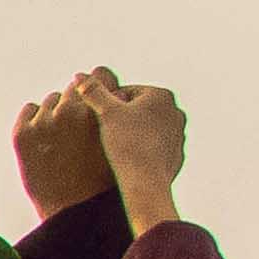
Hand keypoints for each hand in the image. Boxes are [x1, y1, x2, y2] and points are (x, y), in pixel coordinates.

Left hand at [10, 74, 111, 218]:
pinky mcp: (21, 133)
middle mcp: (70, 110)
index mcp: (100, 111)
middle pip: (74, 87)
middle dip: (78, 102)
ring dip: (58, 113)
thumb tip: (113, 91)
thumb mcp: (122, 143)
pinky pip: (30, 111)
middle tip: (80, 125)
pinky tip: (48, 138)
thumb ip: (118, 114)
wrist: (75, 212)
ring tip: (65, 137)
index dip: (101, 88)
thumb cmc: (106, 179)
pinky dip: (37, 121)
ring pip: (52, 100)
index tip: (99, 99)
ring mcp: (43, 122)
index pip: (100, 74)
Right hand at [90, 79, 187, 228]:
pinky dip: (141, 151)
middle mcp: (176, 111)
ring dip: (130, 135)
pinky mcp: (177, 154)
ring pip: (145, 130)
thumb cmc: (126, 144)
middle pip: (136, 110)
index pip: (125, 93)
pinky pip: (153, 148)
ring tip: (114, 149)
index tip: (97, 120)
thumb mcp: (105, 113)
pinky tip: (127, 161)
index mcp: (162, 95)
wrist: (146, 182)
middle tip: (103, 134)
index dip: (106, 106)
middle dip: (120, 119)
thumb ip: (92, 91)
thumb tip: (79, 75)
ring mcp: (179, 134)